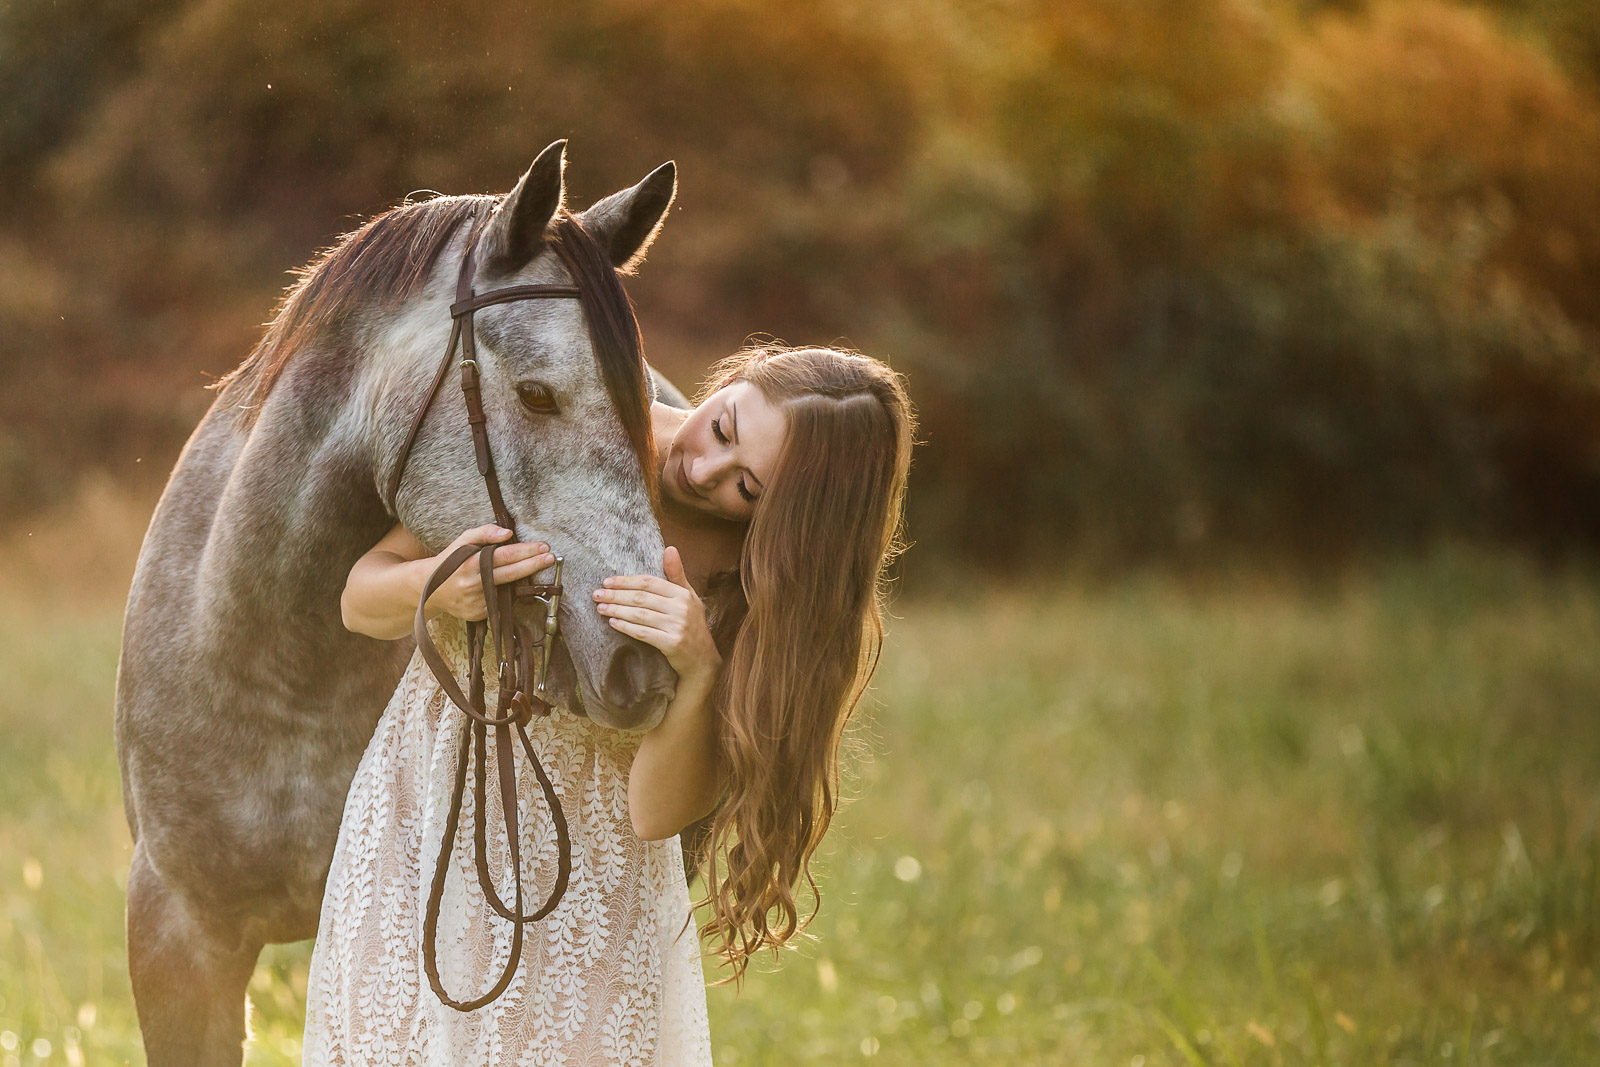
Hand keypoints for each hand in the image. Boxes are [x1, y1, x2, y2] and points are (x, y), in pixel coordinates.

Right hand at [427, 524, 554, 622]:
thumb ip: (484, 532)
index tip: (544, 547)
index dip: (526, 552)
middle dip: (533, 565)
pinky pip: (499, 603)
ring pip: (507, 590)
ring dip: (523, 580)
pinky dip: (506, 594)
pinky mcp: (478, 615)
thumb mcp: (462, 541)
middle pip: (511, 574)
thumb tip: (508, 534)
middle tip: (550, 557)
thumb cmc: (450, 561)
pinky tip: (508, 586)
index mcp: (470, 564)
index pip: (504, 556)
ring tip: (535, 567)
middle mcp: (473, 584)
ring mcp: (476, 602)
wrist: (429, 589)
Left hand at [593, 546, 720, 684]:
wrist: (702, 658)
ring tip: (601, 608)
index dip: (626, 581)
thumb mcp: (688, 596)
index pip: (649, 582)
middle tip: (596, 594)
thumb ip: (677, 574)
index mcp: (682, 594)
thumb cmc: (692, 624)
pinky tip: (613, 623)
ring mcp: (677, 626)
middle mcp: (681, 608)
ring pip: (639, 615)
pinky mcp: (672, 643)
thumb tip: (670, 548)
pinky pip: (643, 633)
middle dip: (616, 595)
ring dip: (617, 610)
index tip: (607, 581)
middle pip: (641, 598)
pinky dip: (626, 627)